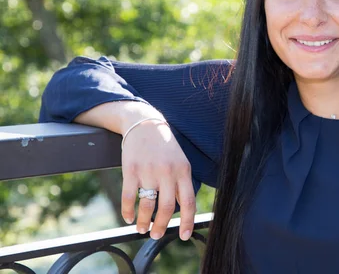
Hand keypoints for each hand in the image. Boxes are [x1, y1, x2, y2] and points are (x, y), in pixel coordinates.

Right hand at [120, 120, 195, 240]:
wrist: (145, 124)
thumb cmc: (164, 147)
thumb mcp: (180, 161)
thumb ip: (181, 182)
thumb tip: (180, 210)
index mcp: (183, 171)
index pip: (188, 202)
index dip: (187, 221)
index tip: (183, 235)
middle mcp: (167, 172)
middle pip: (167, 208)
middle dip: (161, 226)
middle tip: (156, 235)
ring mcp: (149, 171)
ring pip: (147, 205)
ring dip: (144, 222)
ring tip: (141, 228)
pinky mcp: (131, 170)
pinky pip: (129, 197)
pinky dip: (128, 211)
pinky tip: (128, 218)